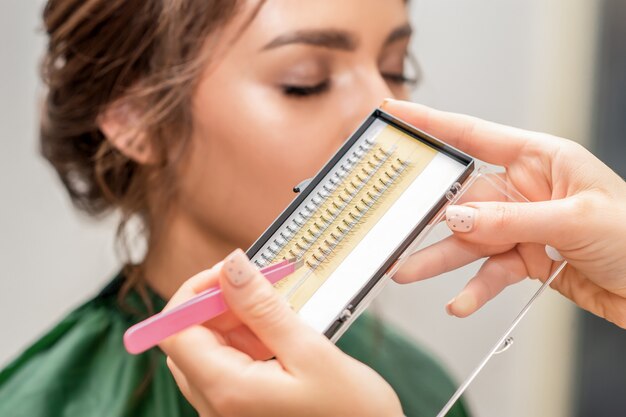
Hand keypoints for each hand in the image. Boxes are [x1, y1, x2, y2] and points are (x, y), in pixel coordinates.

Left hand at [159, 249, 402, 416]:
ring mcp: (228, 412)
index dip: (195, 293)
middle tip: (258, 288)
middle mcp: (217, 407)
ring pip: (207, 352)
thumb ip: (264, 308)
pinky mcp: (242, 411)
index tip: (230, 272)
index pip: (175, 330)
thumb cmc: (352, 415)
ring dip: (234, 323)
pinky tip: (277, 339)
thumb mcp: (311, 352)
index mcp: (227, 391)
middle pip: (188, 340)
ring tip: (275, 315)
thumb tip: (231, 266)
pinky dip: (246, 343)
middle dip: (217, 306)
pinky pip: (226, 368)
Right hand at [385, 99, 625, 328]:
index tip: (397, 115)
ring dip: (439, 258)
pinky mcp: (524, 258)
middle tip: (395, 225)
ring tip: (408, 272)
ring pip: (469, 240)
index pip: (474, 135)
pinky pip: (489, 271)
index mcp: (539, 159)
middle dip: (428, 216)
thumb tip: (458, 219)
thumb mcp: (574, 219)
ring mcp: (521, 225)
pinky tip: (460, 302)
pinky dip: (474, 288)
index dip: (432, 123)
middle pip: (463, 199)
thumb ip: (510, 219)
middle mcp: (525, 189)